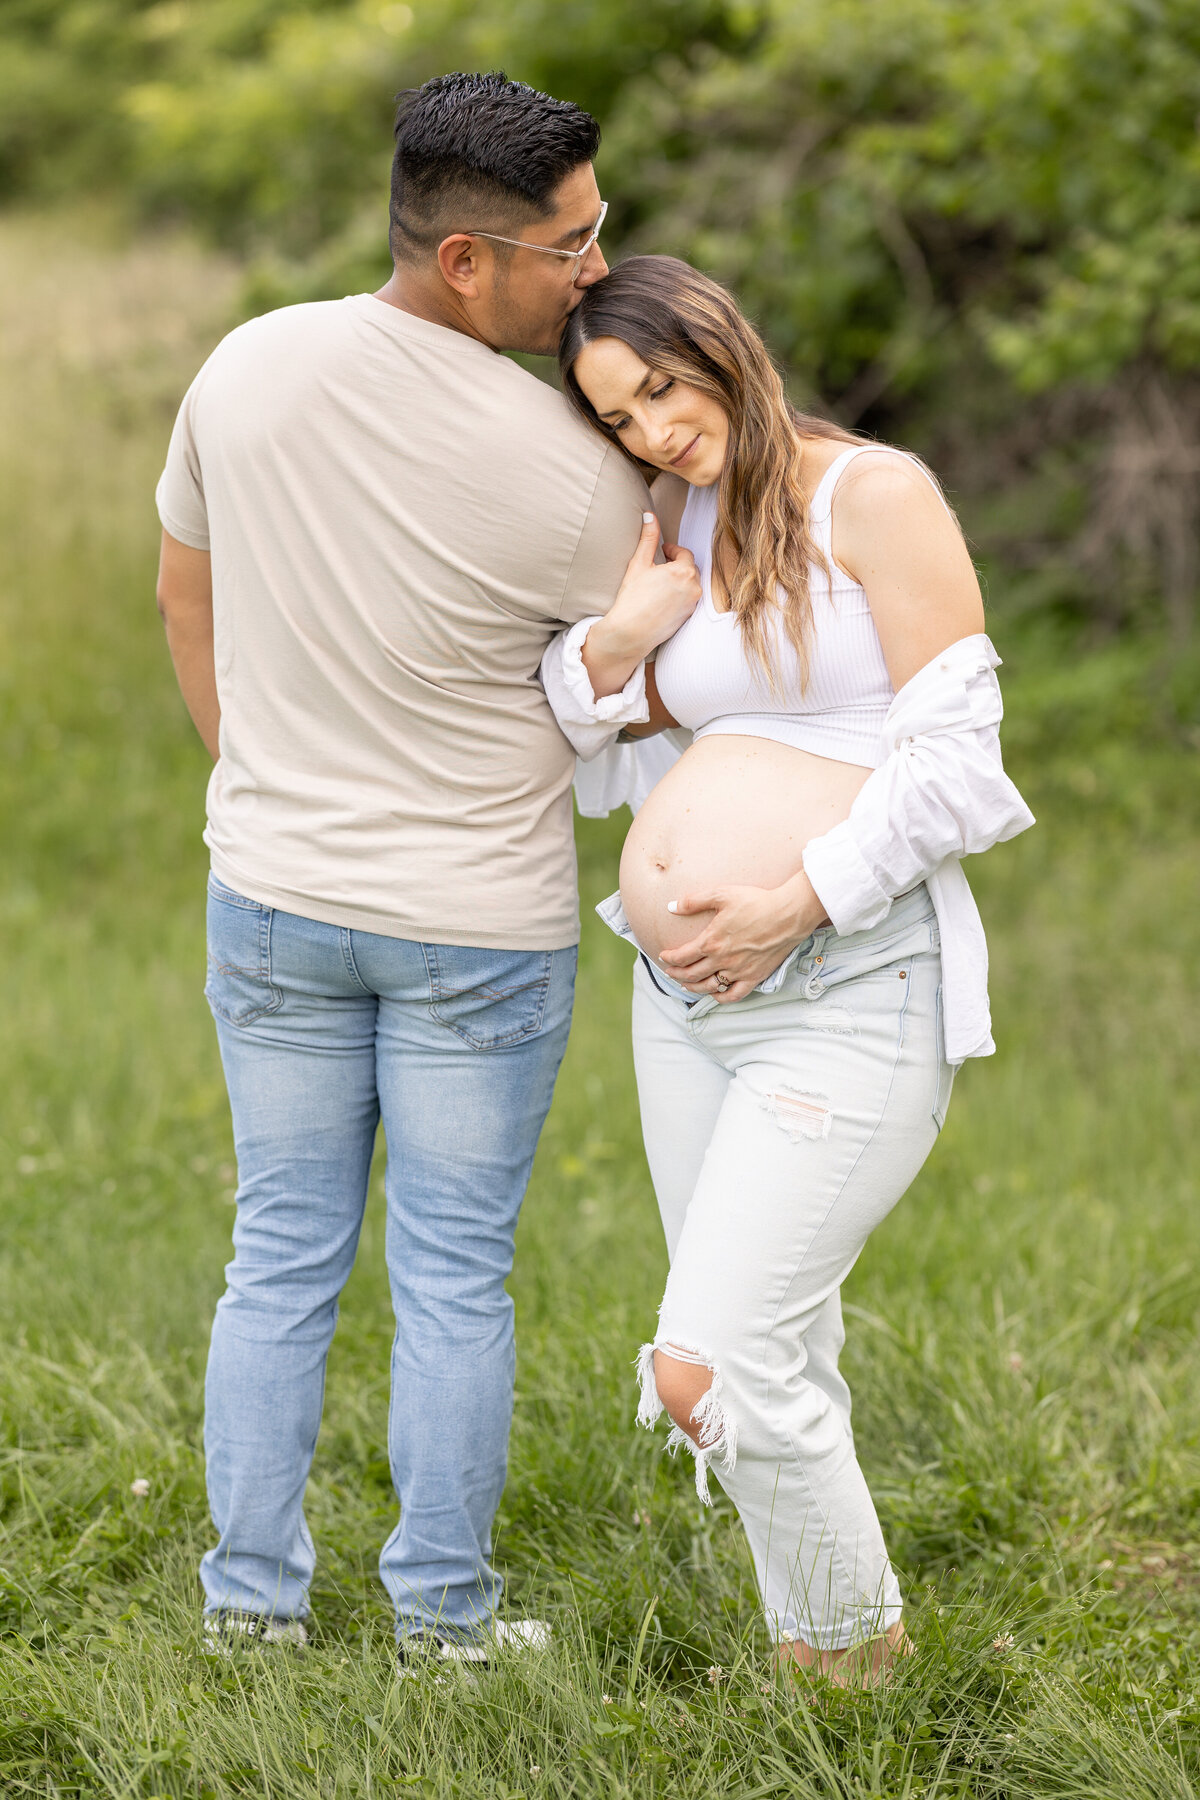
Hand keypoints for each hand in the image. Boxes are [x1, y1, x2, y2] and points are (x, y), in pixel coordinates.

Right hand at [582, 513, 701, 697]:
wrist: (630, 632)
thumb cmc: (632, 598)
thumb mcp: (639, 564)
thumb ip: (648, 538)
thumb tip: (649, 515)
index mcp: (684, 571)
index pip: (684, 553)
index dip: (672, 551)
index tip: (661, 552)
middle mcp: (694, 587)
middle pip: (689, 569)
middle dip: (677, 565)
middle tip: (660, 566)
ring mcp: (693, 604)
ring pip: (690, 585)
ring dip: (679, 580)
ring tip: (660, 583)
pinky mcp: (688, 618)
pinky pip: (687, 600)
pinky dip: (678, 596)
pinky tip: (661, 599)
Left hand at [658, 870, 828, 1001]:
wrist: (788, 914)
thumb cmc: (757, 901)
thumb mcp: (722, 894)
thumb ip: (693, 901)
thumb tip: (671, 907)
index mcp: (711, 941)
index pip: (682, 956)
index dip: (669, 958)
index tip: (663, 956)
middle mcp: (722, 960)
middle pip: (691, 974)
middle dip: (676, 974)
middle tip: (669, 971)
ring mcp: (738, 971)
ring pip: (709, 987)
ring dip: (693, 987)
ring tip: (686, 984)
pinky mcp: (754, 977)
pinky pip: (733, 995)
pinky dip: (721, 998)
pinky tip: (715, 994)